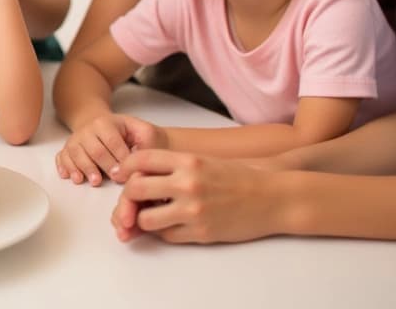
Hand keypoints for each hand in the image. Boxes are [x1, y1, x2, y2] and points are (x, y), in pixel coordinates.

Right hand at [54, 112, 164, 185]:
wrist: (100, 125)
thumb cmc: (124, 133)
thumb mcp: (140, 130)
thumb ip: (146, 141)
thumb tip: (141, 160)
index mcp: (105, 123)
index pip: (112, 141)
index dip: (120, 158)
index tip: (128, 171)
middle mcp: (87, 129)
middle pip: (94, 150)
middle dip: (105, 166)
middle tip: (115, 178)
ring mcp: (75, 139)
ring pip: (76, 154)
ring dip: (85, 169)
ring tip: (95, 182)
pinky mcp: (66, 149)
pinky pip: (62, 157)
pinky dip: (65, 167)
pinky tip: (72, 177)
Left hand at [110, 150, 277, 243]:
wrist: (273, 198)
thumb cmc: (239, 177)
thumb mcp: (205, 161)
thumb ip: (173, 166)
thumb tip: (138, 174)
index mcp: (188, 161)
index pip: (141, 159)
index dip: (126, 167)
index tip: (122, 174)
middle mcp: (187, 183)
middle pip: (135, 189)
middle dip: (127, 196)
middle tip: (131, 200)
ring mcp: (193, 210)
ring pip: (145, 219)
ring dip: (143, 219)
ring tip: (151, 215)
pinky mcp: (201, 232)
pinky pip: (167, 236)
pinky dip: (163, 231)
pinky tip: (170, 225)